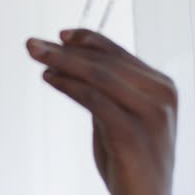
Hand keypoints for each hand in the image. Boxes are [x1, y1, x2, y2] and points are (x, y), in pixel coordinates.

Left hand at [26, 29, 176, 194]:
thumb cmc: (129, 159)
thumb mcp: (117, 116)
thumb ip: (104, 90)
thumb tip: (67, 61)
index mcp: (161, 86)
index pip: (118, 53)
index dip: (87, 40)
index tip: (59, 35)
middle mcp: (161, 95)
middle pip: (104, 62)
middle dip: (64, 51)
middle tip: (32, 45)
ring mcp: (151, 114)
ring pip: (98, 76)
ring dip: (62, 63)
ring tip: (36, 58)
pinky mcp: (134, 135)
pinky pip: (94, 100)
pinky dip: (68, 85)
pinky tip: (50, 79)